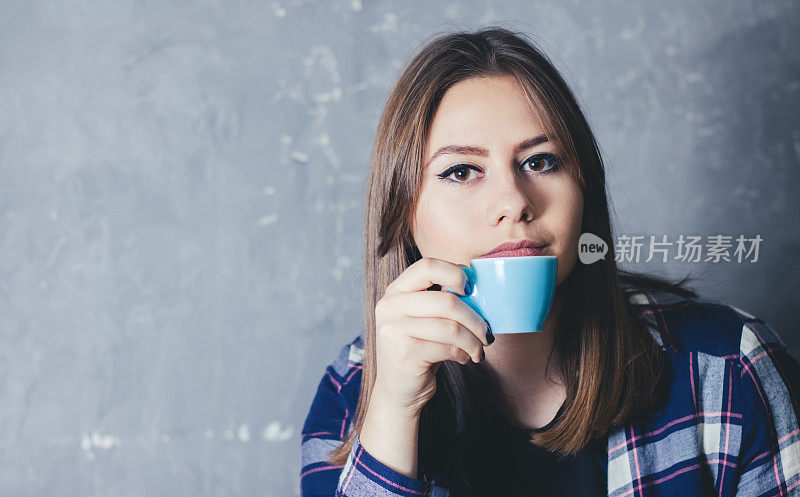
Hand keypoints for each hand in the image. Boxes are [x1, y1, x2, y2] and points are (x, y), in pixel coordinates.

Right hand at [372, 257, 492, 414]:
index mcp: (396, 291)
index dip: (454, 273)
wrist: (397, 390)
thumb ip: (439, 301)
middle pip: (446, 301)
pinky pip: (448, 348)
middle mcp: (390, 307)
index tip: (470, 289)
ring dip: (473, 341)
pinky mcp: (405, 354)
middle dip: (475, 318)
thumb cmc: (417, 348)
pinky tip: (464, 358)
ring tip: (479, 349)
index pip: (427, 266)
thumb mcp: (421, 319)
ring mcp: (395, 330)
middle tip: (487, 332)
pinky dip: (464, 354)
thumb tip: (480, 289)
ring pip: (451, 327)